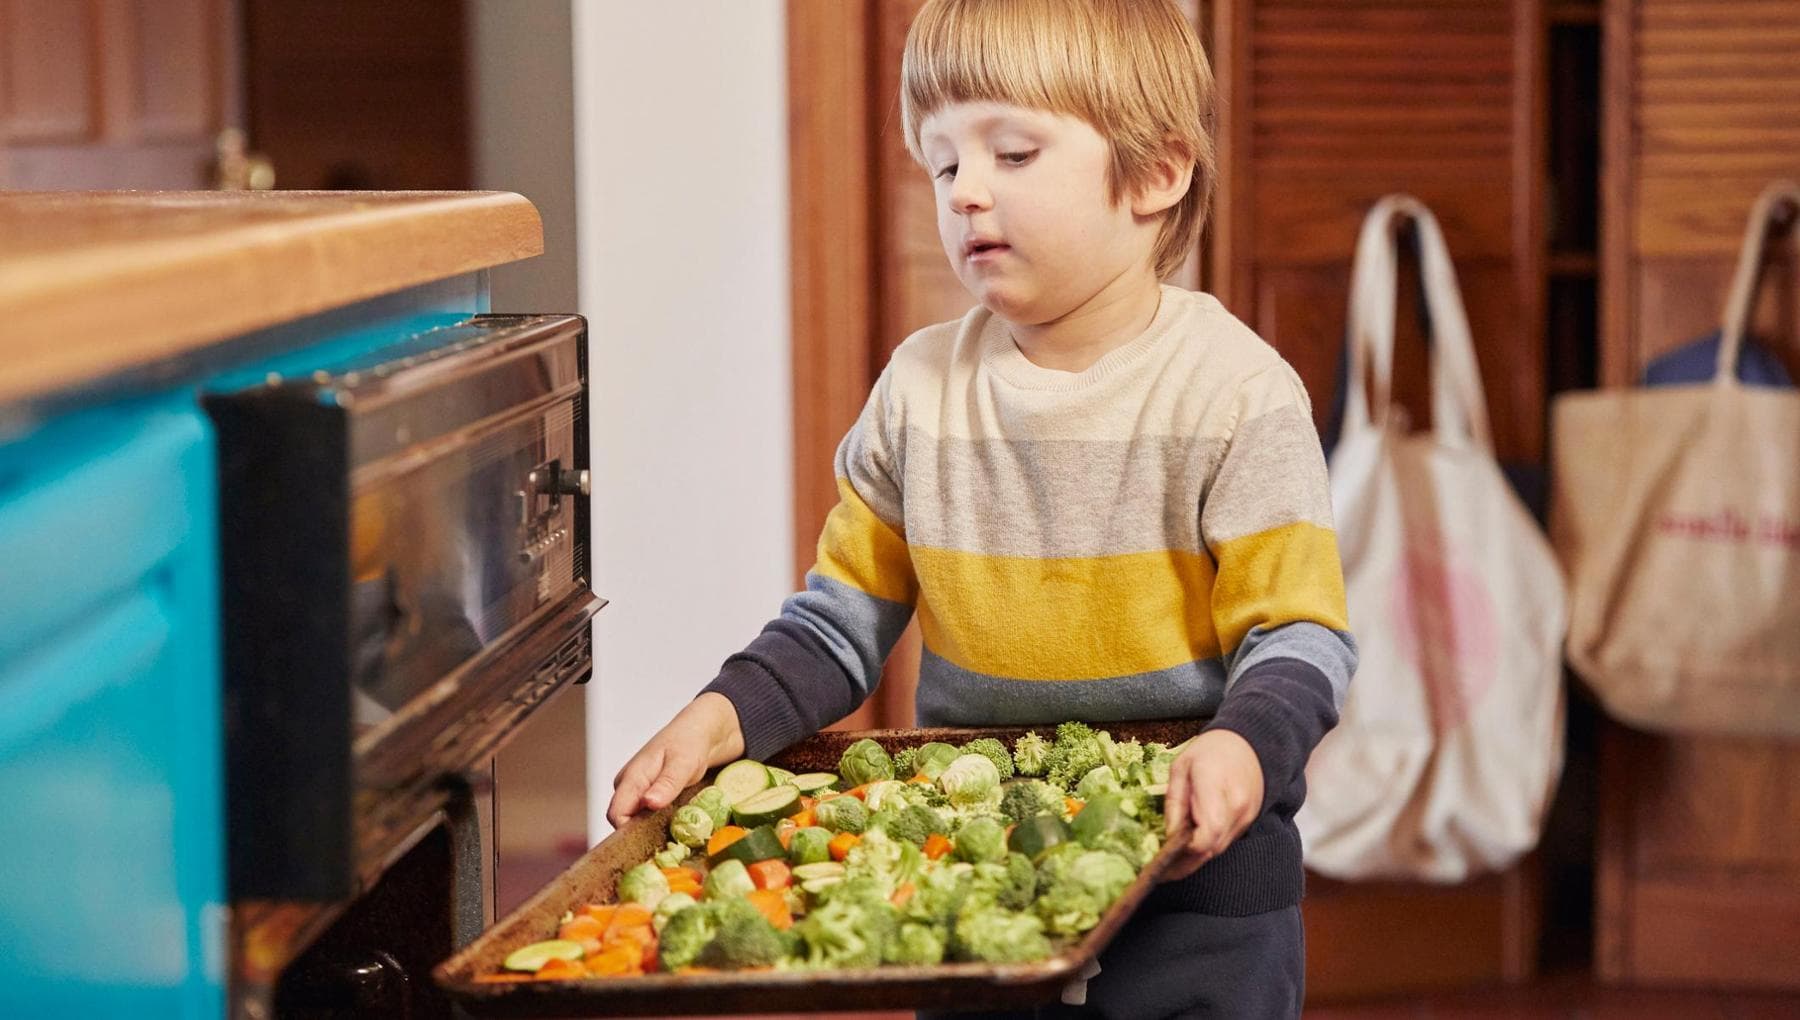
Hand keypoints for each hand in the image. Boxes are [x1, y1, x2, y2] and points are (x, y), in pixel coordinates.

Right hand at [606, 692, 744, 828]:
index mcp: (631, 778)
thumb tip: (648, 803)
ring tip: (675, 831)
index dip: (629, 832)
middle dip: (642, 834)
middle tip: (670, 840)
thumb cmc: (690, 742)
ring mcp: (638, 792)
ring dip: (652, 830)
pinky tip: (676, 823)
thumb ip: (666, 784)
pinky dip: (659, 823)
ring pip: (636, 821)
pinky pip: (647, 817)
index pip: (616, 815)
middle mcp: (629, 787)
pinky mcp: (649, 795)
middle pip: (624, 822)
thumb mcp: (683, 763)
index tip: (653, 840)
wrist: (701, 731)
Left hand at [1161, 729, 1263, 881]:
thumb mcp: (1181, 768)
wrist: (1251, 743)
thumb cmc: (1212, 750)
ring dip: (1196, 858)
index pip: (1206, 833)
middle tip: (1161, 872)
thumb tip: (1169, 837)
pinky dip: (1208, 847)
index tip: (1162, 858)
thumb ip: (1174, 802)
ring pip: (1218, 849)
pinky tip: (1191, 848)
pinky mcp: (1249, 821)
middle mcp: (1236, 807)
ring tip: (1171, 863)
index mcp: (1216, 787)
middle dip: (1185, 863)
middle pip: (1211, 847)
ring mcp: (1246, 817)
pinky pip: (1225, 842)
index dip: (1185, 851)